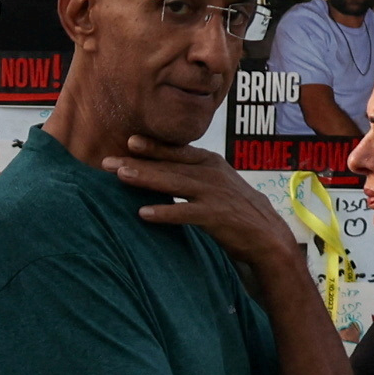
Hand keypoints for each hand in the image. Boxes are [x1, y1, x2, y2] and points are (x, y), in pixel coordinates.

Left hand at [108, 138, 299, 277]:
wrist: (267, 234)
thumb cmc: (235, 208)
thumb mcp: (215, 183)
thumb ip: (191, 173)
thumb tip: (160, 168)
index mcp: (209, 162)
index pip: (176, 151)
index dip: (153, 146)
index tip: (129, 140)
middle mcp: (210, 173)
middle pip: (168, 165)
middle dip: (136, 162)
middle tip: (106, 161)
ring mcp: (213, 194)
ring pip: (173, 183)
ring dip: (145, 179)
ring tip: (120, 176)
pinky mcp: (215, 216)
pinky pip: (185, 213)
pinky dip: (164, 212)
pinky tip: (143, 214)